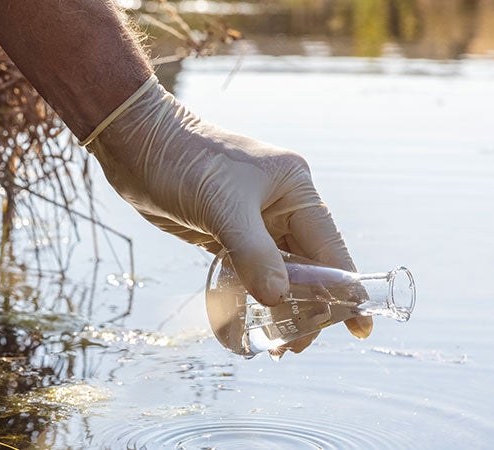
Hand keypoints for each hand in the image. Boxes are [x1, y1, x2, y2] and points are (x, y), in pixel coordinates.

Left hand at [87, 78, 372, 353]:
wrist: (135, 142)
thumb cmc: (183, 161)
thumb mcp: (222, 207)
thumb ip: (253, 253)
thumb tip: (279, 298)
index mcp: (294, 189)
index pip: (330, 247)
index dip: (344, 289)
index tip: (358, 327)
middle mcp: (281, 205)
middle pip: (308, 266)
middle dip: (308, 306)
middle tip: (295, 346)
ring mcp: (255, 220)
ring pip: (280, 272)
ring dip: (280, 306)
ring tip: (277, 345)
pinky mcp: (228, 232)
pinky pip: (251, 271)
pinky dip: (253, 295)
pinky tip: (252, 321)